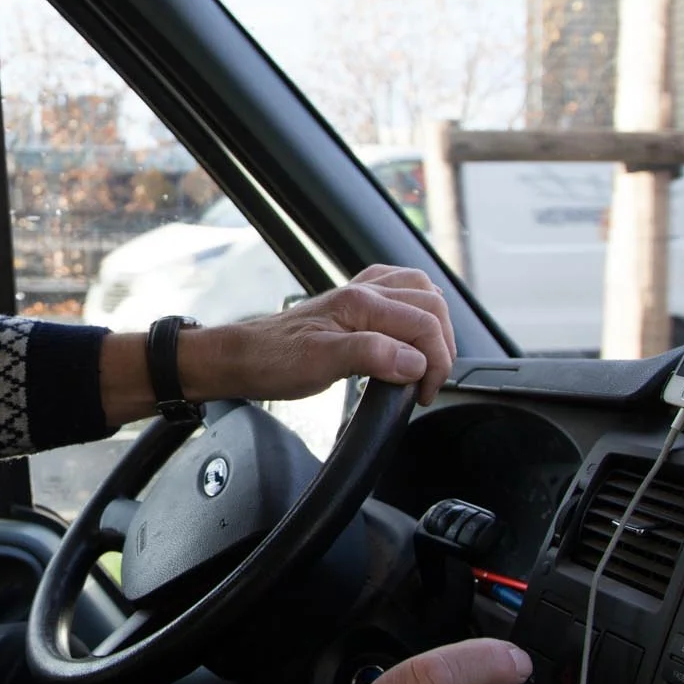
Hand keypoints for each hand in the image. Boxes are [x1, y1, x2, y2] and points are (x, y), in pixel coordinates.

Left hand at [182, 266, 456, 406]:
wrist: (242, 357)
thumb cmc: (274, 361)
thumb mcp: (321, 364)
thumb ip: (371, 355)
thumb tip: (416, 360)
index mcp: (361, 303)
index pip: (425, 324)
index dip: (437, 362)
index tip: (423, 393)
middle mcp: (365, 290)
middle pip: (432, 305)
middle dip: (442, 346)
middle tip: (428, 383)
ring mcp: (360, 292)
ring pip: (421, 291)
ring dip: (435, 324)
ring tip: (429, 359)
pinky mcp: (354, 302)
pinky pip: (399, 291)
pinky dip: (416, 309)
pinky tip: (410, 329)